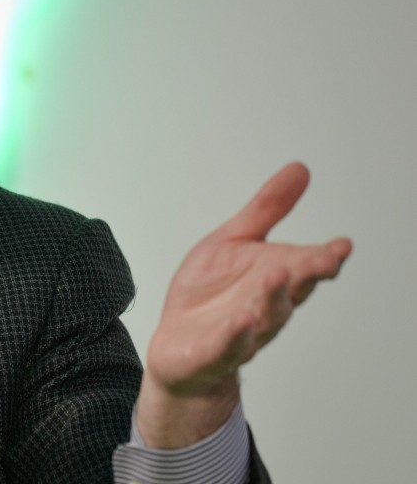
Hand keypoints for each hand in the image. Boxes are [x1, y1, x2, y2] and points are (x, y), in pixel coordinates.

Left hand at [136, 162, 351, 447]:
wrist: (179, 347)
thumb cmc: (209, 292)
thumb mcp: (231, 240)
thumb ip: (265, 210)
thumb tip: (299, 168)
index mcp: (273, 277)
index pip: (305, 266)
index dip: (323, 257)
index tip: (341, 246)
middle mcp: (265, 306)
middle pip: (292, 290)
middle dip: (308, 274)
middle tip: (324, 259)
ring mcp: (242, 332)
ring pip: (264, 316)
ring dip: (273, 296)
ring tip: (278, 274)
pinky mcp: (213, 352)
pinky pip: (227, 345)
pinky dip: (236, 335)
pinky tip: (240, 321)